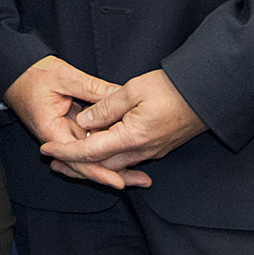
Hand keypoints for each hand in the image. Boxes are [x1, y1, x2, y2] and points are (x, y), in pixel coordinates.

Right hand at [2, 56, 148, 191]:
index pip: (77, 158)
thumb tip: (120, 96)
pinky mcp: (70, 129)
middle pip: (86, 164)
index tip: (119, 181)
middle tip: (141, 181)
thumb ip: (92, 89)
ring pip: (90, 156)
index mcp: (51, 130)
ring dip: (113, 165)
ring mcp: (64, 135)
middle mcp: (57, 138)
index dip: (99, 171)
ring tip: (139, 176)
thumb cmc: (32, 74)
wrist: (14, 72)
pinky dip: (106, 150)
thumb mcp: (64, 77)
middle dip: (114, 174)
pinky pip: (89, 144)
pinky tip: (125, 156)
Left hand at [40, 69, 206, 179]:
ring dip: (91, 163)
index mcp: (132, 138)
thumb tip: (85, 123)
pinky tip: (98, 152)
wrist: (208, 95)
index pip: (90, 151)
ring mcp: (151, 152)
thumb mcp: (131, 91)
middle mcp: (141, 151)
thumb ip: (105, 108)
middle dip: (74, 165)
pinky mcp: (157, 147)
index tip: (45, 149)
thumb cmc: (171, 89)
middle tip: (51, 160)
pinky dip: (109, 159)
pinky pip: (128, 159)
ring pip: (114, 165)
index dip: (66, 151)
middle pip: (100, 166)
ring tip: (68, 160)